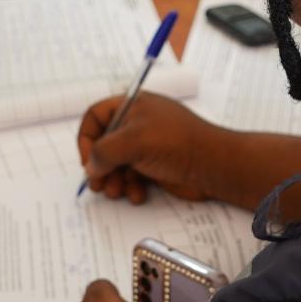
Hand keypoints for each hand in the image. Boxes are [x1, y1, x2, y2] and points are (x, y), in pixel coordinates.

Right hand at [80, 92, 228, 203]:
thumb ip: (104, 152)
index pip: (95, 115)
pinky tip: (137, 195)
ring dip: (114, 180)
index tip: (88, 160)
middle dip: (100, 166)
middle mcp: (137, 123)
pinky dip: (131, 187)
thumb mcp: (133, 141)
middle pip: (105, 143)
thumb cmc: (175, 143)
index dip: (86, 138)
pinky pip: (134, 176)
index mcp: (132, 106)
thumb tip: (90, 167)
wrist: (214, 165)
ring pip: (118, 163)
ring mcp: (147, 145)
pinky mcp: (156, 165)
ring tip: (117, 192)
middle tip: (98, 186)